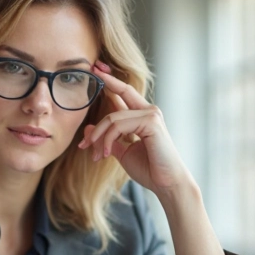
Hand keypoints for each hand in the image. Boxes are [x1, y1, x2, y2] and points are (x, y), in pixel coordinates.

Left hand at [78, 62, 192, 197]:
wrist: (166, 184)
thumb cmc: (149, 169)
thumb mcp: (122, 152)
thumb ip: (108, 139)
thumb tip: (88, 129)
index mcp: (143, 115)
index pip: (124, 92)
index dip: (110, 80)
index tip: (95, 70)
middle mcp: (149, 111)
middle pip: (120, 91)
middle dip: (105, 81)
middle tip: (90, 76)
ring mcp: (151, 115)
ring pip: (113, 117)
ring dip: (98, 137)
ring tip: (93, 154)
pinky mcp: (151, 122)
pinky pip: (118, 126)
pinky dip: (107, 140)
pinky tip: (105, 155)